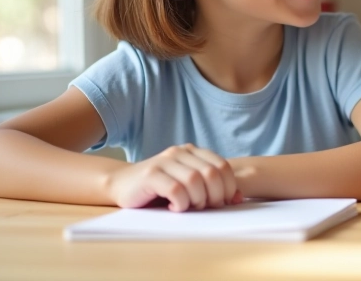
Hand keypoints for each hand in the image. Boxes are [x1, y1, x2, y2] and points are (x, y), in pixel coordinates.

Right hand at [105, 143, 241, 210]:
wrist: (121, 184)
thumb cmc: (159, 189)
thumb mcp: (188, 186)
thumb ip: (211, 188)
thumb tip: (238, 198)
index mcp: (192, 151)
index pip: (222, 166)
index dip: (229, 187)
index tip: (225, 203)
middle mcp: (180, 152)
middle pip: (211, 173)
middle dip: (215, 196)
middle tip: (206, 208)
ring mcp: (164, 161)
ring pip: (195, 180)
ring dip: (197, 200)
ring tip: (189, 208)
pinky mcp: (150, 174)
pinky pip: (176, 189)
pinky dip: (180, 203)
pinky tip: (174, 208)